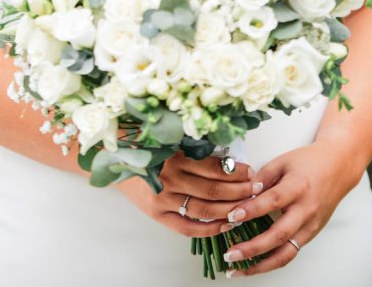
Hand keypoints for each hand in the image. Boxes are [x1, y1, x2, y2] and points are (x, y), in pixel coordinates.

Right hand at [116, 151, 262, 237]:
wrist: (116, 160)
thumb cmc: (148, 147)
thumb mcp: (171, 141)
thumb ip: (195, 149)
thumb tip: (229, 158)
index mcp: (176, 155)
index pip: (214, 168)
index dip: (236, 172)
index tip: (250, 172)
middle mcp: (170, 178)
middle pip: (213, 190)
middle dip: (239, 191)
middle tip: (255, 190)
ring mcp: (163, 198)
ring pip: (204, 209)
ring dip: (229, 210)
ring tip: (245, 207)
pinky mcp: (157, 214)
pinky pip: (186, 227)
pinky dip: (208, 229)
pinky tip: (224, 226)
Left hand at [216, 142, 359, 275]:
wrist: (337, 167)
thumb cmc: (309, 161)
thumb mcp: (282, 161)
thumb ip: (261, 178)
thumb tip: (242, 194)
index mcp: (297, 187)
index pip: (272, 201)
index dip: (250, 210)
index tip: (231, 216)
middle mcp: (306, 210)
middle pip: (279, 235)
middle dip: (252, 248)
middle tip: (230, 253)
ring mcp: (310, 226)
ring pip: (286, 253)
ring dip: (261, 265)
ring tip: (239, 269)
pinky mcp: (311, 235)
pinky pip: (291, 253)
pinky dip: (272, 262)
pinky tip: (255, 265)